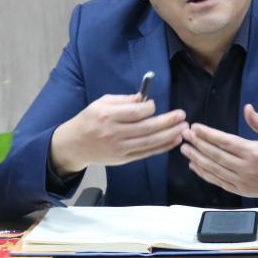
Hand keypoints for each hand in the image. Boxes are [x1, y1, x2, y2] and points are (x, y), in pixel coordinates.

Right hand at [51, 94, 186, 175]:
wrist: (74, 145)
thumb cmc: (89, 120)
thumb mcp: (101, 103)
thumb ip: (123, 100)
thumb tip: (144, 98)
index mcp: (107, 116)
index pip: (135, 112)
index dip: (149, 108)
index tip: (153, 105)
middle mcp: (114, 133)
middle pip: (146, 128)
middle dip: (167, 122)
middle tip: (182, 115)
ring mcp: (119, 148)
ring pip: (149, 142)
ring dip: (169, 135)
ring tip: (183, 128)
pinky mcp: (123, 159)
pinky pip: (146, 153)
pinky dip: (162, 148)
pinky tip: (174, 141)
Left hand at [180, 104, 257, 197]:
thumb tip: (247, 108)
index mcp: (254, 152)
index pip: (224, 142)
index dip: (207, 134)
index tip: (195, 127)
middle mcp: (246, 168)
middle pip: (215, 155)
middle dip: (198, 144)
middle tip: (184, 135)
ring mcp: (243, 181)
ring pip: (214, 170)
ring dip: (197, 159)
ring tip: (185, 149)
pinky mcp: (242, 190)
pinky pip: (219, 182)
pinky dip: (205, 174)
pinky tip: (195, 166)